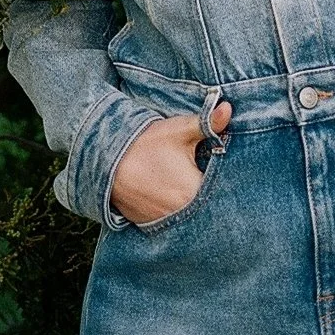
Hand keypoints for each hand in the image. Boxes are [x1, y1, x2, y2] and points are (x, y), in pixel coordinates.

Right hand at [110, 99, 231, 225]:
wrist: (106, 160)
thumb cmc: (145, 144)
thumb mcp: (179, 131)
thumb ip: (208, 123)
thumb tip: (228, 108)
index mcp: (194, 191)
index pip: (221, 190)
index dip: (224, 179)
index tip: (220, 168)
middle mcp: (183, 214)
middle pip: (206, 205)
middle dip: (209, 193)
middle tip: (203, 177)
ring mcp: (165, 223)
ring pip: (189, 215)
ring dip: (192, 205)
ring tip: (183, 185)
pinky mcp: (150, 225)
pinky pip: (171, 221)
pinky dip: (174, 211)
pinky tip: (169, 196)